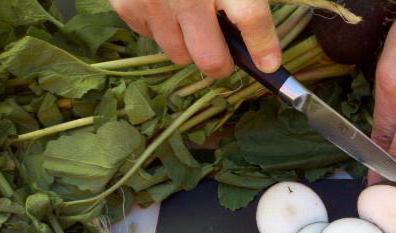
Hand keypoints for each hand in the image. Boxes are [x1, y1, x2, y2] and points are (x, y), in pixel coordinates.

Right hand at [109, 0, 281, 77]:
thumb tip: (256, 37)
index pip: (251, 19)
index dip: (263, 47)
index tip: (268, 64)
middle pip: (211, 58)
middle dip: (222, 63)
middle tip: (227, 54)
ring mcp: (155, 1)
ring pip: (179, 54)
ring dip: (189, 46)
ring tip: (193, 22)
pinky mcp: (127, 3)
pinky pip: (150, 37)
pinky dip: (161, 29)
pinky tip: (166, 6)